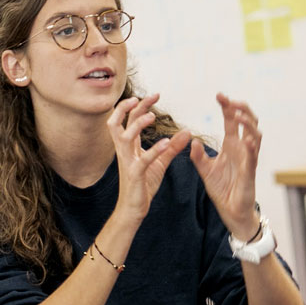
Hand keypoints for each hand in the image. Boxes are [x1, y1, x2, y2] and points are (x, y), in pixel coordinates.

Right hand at [107, 94, 190, 222]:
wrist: (133, 209)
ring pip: (124, 137)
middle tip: (148, 98)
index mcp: (128, 146)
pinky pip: (142, 160)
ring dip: (137, 124)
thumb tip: (187, 131)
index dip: (140, 105)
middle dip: (130, 107)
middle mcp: (124, 151)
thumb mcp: (160, 162)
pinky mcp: (135, 175)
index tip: (156, 95)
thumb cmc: (144, 184)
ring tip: (153, 117)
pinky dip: (154, 150)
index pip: (129, 118)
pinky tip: (166, 143)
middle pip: (118, 122)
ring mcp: (127, 162)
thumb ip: (173, 147)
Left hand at [190, 93, 260, 239]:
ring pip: (255, 135)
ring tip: (238, 116)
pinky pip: (253, 157)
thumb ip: (198, 156)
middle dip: (241, 109)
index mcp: (232, 145)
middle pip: (248, 122)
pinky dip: (251, 147)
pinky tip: (246, 139)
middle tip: (230, 102)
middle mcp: (242, 148)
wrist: (231, 210)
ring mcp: (248, 159)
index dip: (227, 107)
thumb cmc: (222, 189)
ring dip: (248, 124)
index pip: (232, 121)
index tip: (219, 95)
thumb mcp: (205, 170)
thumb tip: (192, 140)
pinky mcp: (250, 172)